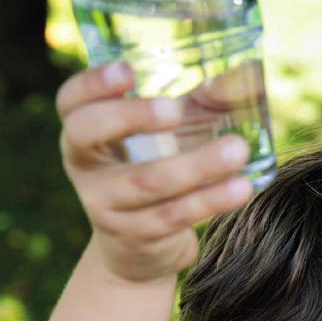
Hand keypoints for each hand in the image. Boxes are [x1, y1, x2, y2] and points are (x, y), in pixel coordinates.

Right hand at [57, 62, 253, 282]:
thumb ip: (208, 100)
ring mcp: (105, 204)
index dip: (92, 84)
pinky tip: (241, 188)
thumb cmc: (160, 169)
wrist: (144, 249)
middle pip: (87, 133)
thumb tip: (250, 74)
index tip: (128, 70)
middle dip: (131, 117)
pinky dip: (209, 200)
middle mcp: (85, 165)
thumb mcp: (178, 130)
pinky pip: (173, 215)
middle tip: (175, 110)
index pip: (70, 101)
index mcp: (86, 131)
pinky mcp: (134, 236)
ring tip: (238, 150)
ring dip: (196, 165)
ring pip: (145, 181)